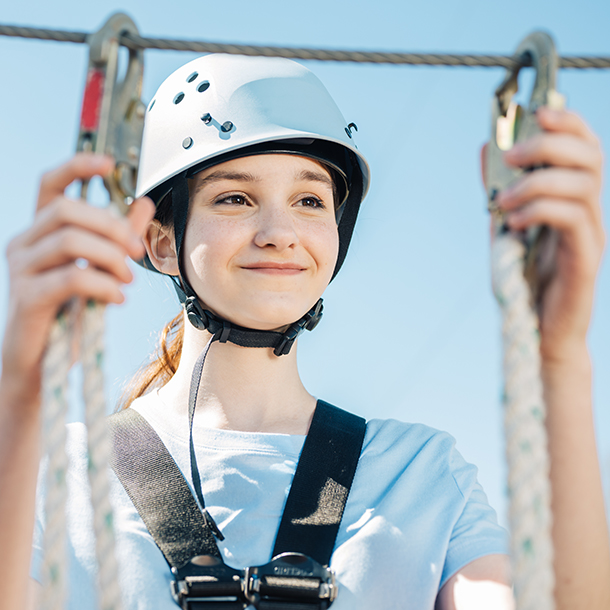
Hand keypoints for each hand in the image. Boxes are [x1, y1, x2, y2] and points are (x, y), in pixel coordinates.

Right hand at [1, 153, 154, 402]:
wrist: (42, 363)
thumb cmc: (70, 312)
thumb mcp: (99, 269)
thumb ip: (119, 237)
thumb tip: (144, 202)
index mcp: (42, 232)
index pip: (50, 184)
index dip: (77, 167)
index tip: (110, 165)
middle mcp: (25, 243)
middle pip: (67, 210)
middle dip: (112, 226)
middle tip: (137, 251)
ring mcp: (21, 269)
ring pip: (70, 240)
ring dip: (111, 257)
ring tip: (128, 280)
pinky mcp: (27, 297)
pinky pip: (71, 277)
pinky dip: (104, 284)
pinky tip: (117, 297)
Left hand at [493, 108, 604, 362]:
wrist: (537, 329)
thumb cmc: (524, 277)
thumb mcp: (505, 224)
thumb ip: (499, 188)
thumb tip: (488, 147)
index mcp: (574, 198)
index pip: (585, 146)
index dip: (567, 122)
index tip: (534, 112)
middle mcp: (590, 210)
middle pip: (590, 156)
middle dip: (549, 145)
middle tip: (512, 156)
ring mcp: (592, 233)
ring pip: (582, 185)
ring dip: (536, 183)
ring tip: (504, 202)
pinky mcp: (587, 257)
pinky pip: (572, 219)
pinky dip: (539, 211)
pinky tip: (514, 223)